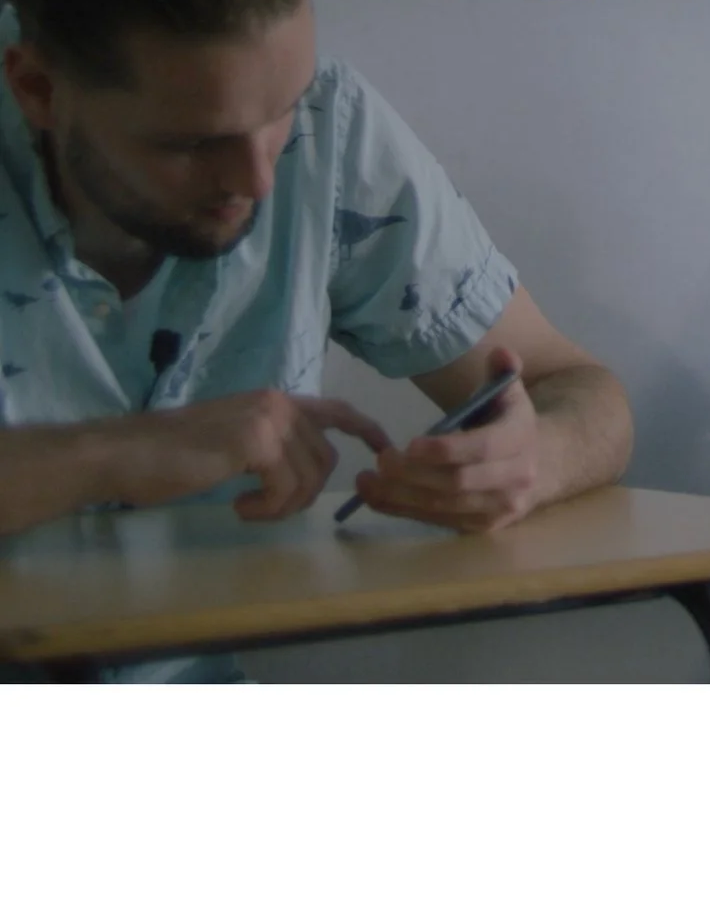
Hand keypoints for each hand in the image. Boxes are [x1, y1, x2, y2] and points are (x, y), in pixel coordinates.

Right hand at [148, 390, 395, 521]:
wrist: (125, 455)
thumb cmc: (170, 456)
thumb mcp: (232, 443)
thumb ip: (270, 444)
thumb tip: (301, 469)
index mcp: (274, 401)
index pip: (337, 410)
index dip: (366, 429)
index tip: (385, 449)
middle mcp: (278, 403)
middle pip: (325, 459)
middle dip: (305, 494)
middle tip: (265, 508)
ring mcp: (268, 419)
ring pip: (309, 477)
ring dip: (283, 506)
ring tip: (249, 508)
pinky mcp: (255, 443)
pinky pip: (287, 489)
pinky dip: (268, 508)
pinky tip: (239, 507)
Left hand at [349, 350, 545, 533]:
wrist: (544, 465)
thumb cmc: (510, 423)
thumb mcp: (510, 393)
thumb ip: (502, 371)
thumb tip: (500, 353)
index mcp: (521, 439)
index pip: (483, 448)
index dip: (445, 450)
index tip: (409, 444)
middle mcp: (516, 478)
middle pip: (458, 483)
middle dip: (413, 474)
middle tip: (381, 460)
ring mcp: (500, 507)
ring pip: (444, 507)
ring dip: (400, 496)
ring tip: (366, 481)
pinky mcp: (483, 526)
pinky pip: (438, 522)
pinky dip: (403, 511)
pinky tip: (376, 497)